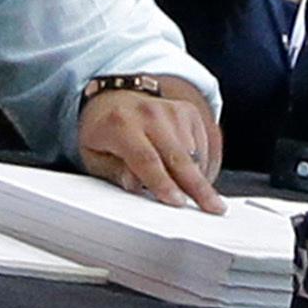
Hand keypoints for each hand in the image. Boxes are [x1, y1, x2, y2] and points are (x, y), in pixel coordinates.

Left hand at [80, 84, 225, 212]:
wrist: (115, 100)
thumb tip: (135, 184)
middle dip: (198, 186)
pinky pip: (204, 146)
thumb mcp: (94, 156)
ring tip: (190, 193)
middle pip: (179, 156)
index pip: (146, 158)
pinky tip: (188, 174)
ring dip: (197, 179)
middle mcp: (150, 112)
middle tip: (214, 208)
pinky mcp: (189, 111)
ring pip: (195, 154)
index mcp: (120, 123)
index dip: (163, 183)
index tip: (178, 202)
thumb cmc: (104, 133)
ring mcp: (173, 109)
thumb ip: (113, 172)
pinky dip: (200, 166)